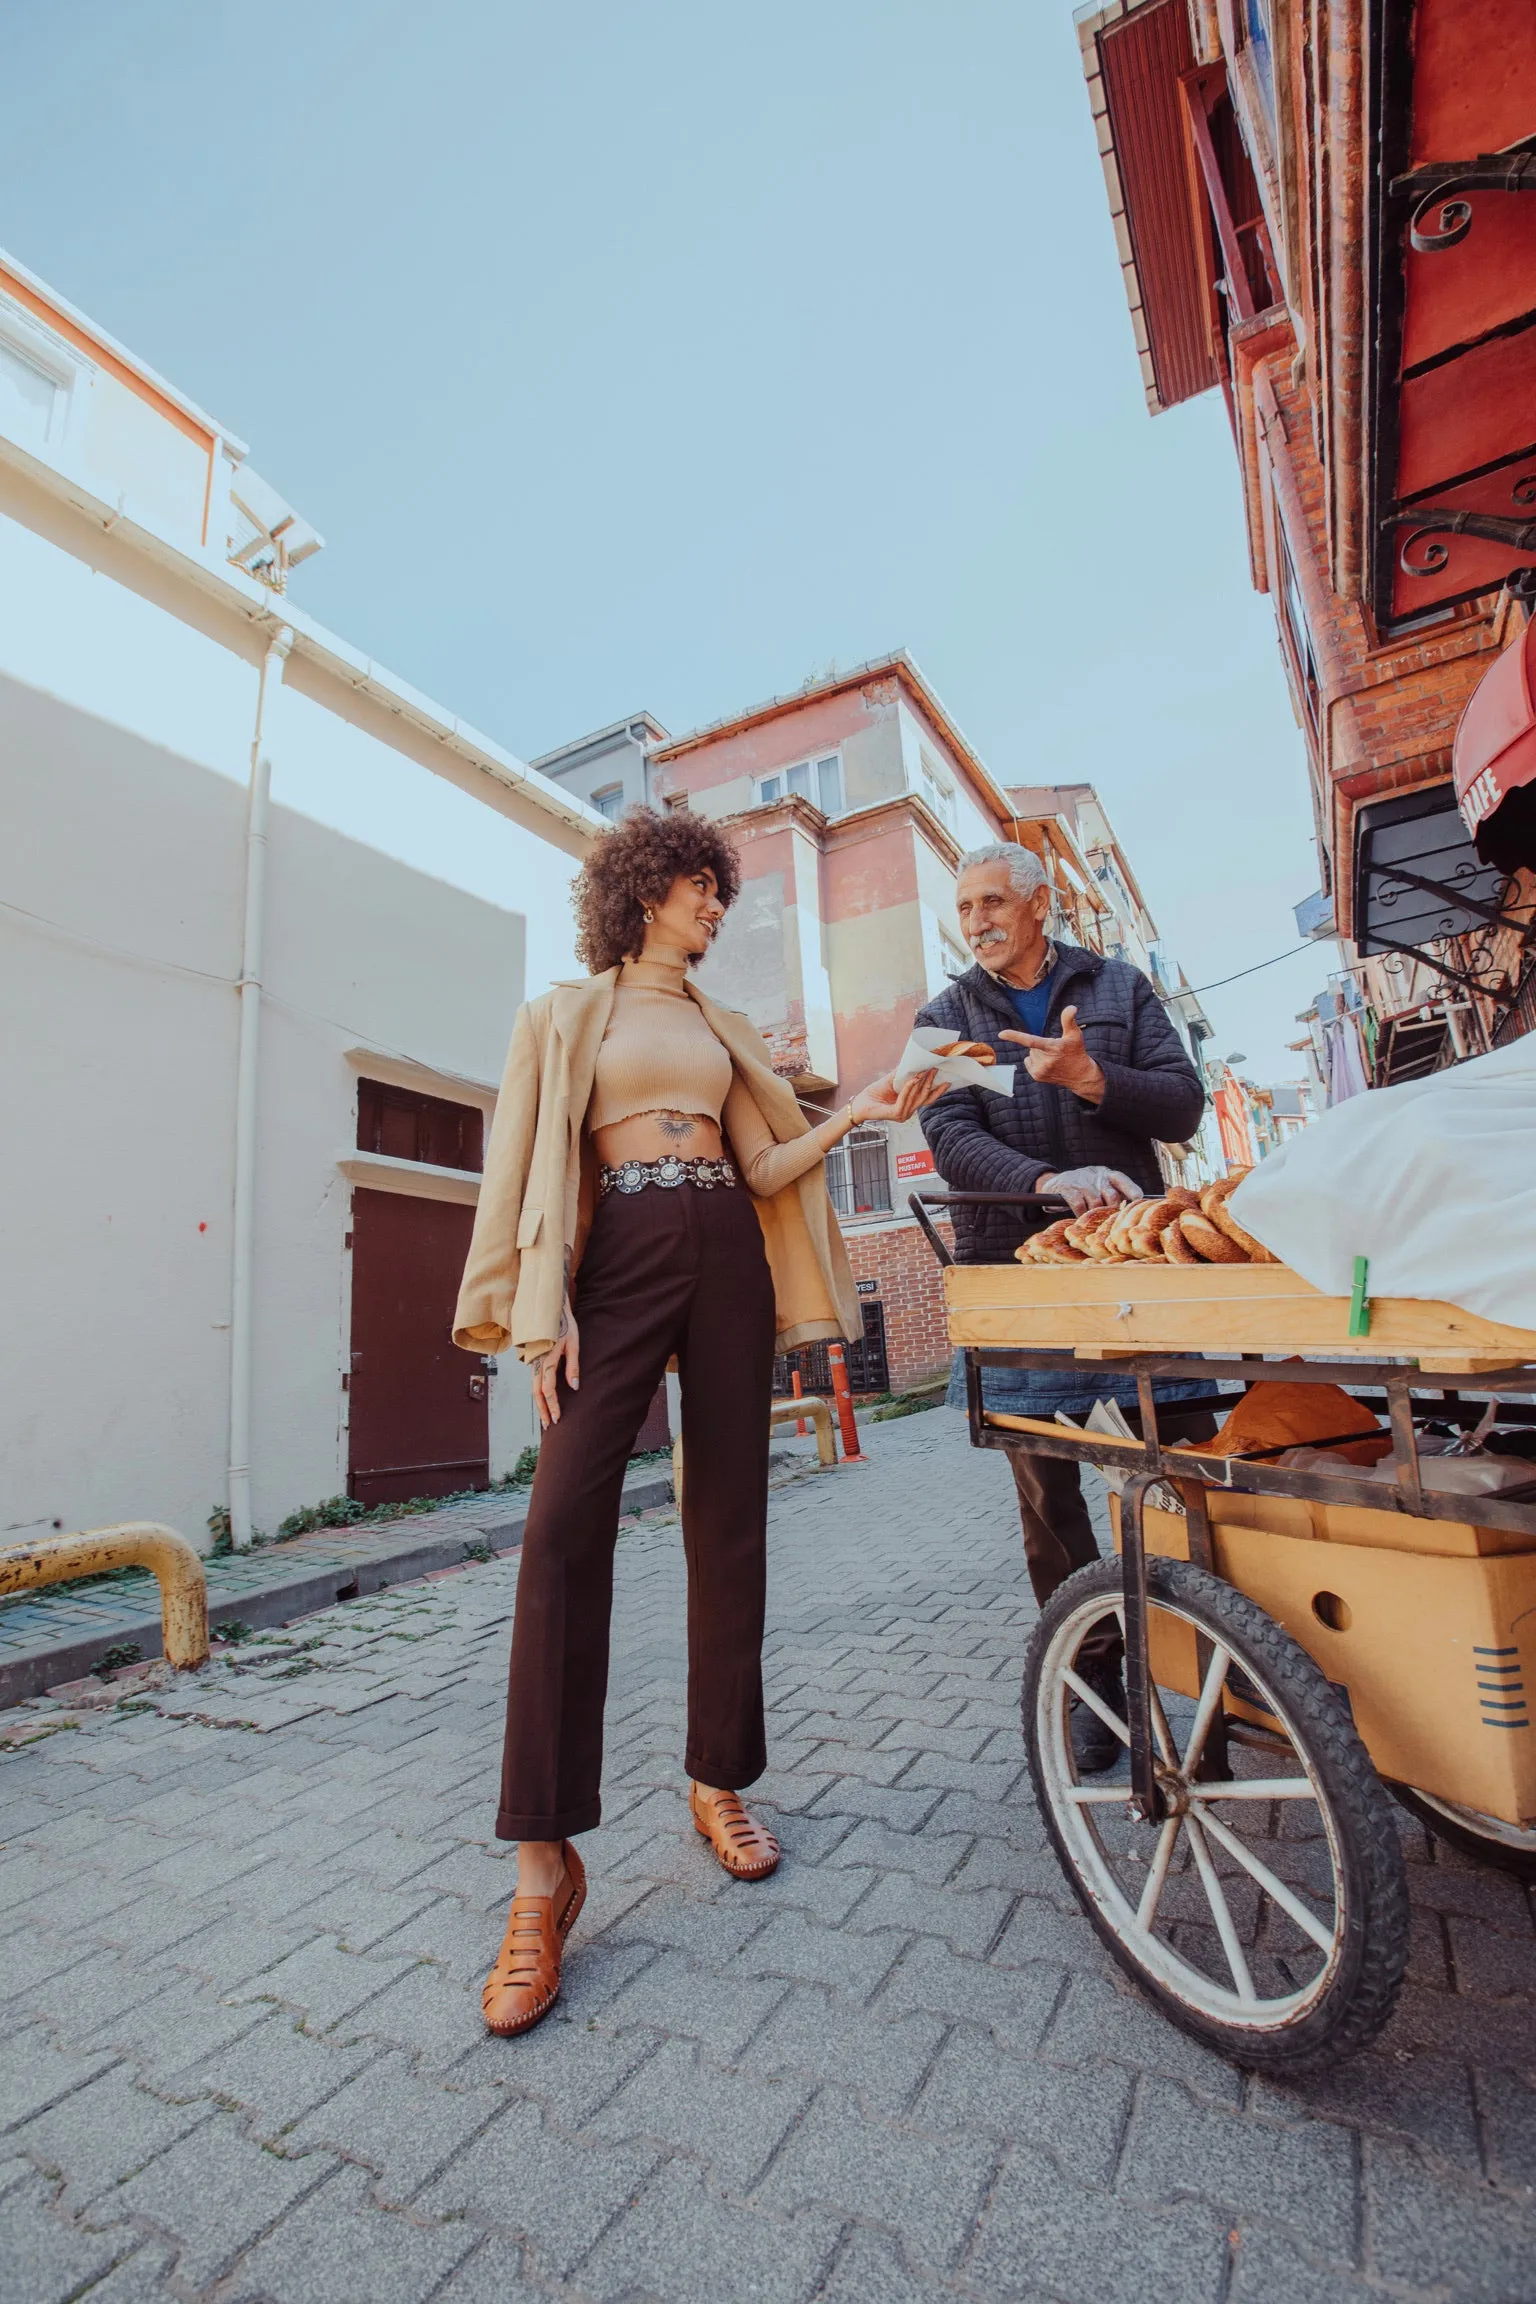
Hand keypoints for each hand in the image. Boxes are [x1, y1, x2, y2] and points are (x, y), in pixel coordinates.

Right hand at [533, 1312, 578, 1429]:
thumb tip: (574, 1388)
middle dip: (543, 1411)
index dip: (553, 1406)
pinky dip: (537, 1393)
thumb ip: (573, 1367)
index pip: (548, 1390)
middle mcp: (536, 1363)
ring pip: (533, 1388)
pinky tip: (543, 1400)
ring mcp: (533, 1361)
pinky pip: (534, 1380)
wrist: (549, 1308)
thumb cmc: (565, 1324)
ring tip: (545, 1417)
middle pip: (536, 1393)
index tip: (558, 1418)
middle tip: (549, 1426)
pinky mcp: (534, 1359)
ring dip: (539, 1404)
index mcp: (546, 1360)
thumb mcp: (574, 1344)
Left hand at [850, 1069, 945, 1123]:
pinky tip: (913, 1079)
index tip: (948, 1080)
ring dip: (922, 1083)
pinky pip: (905, 1100)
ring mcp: (903, 1115)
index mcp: (909, 1106)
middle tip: (936, 1069)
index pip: (927, 1099)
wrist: (860, 1103)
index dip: (938, 1091)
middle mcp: (908, 1112)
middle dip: (931, 1083)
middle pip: (924, 1097)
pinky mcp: (895, 1114)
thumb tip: (915, 1060)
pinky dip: (909, 1088)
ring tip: (927, 1070)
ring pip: (916, 1098)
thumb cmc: (874, 1093)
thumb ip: (903, 1074)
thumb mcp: (892, 1080)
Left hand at [1000, 1005, 1104, 1102]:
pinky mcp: (1037, 1076)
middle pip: (1032, 1046)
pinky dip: (1034, 1061)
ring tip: (1053, 1058)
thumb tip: (1072, 1007)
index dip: (1015, 1036)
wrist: (1080, 1075)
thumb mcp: (1075, 1034)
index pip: (1031, 1040)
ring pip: (1030, 1054)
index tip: (1001, 1034)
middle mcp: (1045, 1060)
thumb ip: (1069, 1020)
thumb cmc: (1077, 1052)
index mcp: (1052, 1048)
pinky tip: (1047, 1064)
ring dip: (1038, 1054)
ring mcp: (1040, 1070)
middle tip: (1054, 1050)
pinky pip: (1028, 1061)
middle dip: (1040, 1045)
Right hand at [1037, 1166, 1142, 1216]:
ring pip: (1096, 1204)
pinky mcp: (1068, 1189)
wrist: (1053, 1183)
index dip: (1132, 1192)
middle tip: (1110, 1222)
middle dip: (1112, 1211)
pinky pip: (1080, 1206)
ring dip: (1096, 1215)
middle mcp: (1096, 1176)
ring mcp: (1081, 1182)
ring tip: (1094, 1222)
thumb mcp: (1098, 1185)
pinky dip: (1082, 1215)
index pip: (1123, 1180)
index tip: (1137, 1203)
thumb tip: (1131, 1211)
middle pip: (1112, 1196)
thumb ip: (1113, 1194)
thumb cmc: (1082, 1189)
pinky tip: (1080, 1218)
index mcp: (1106, 1174)